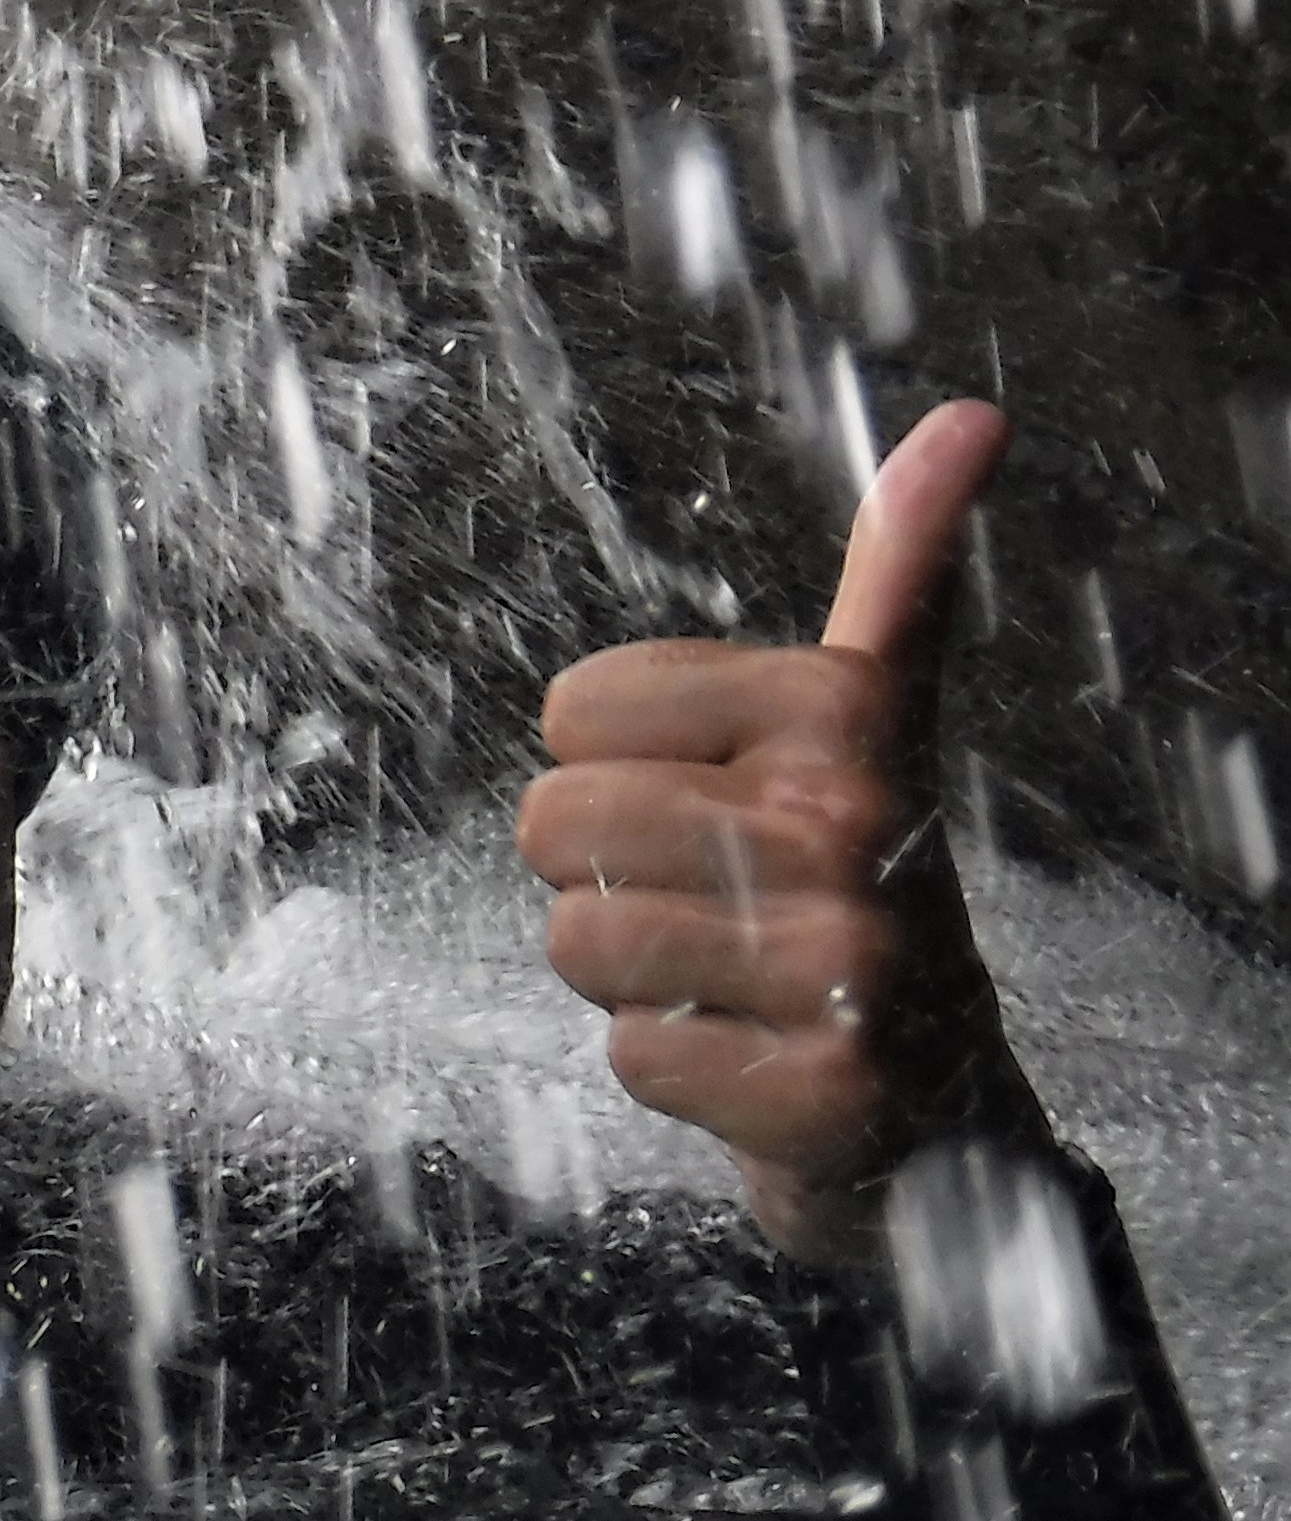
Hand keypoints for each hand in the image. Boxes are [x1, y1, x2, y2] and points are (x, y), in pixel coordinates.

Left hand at [515, 400, 1049, 1268]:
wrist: (939, 1101)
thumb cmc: (863, 892)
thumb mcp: (883, 727)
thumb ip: (901, 577)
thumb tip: (966, 420)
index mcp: (847, 715)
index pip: (575, 709)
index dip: (612, 767)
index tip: (717, 803)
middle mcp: (855, 825)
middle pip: (555, 822)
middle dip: (602, 876)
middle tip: (709, 904)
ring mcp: (846, 964)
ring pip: (579, 939)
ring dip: (628, 973)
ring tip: (727, 976)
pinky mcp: (823, 1088)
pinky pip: (631, 1053)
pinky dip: (671, 1064)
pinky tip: (751, 1055)